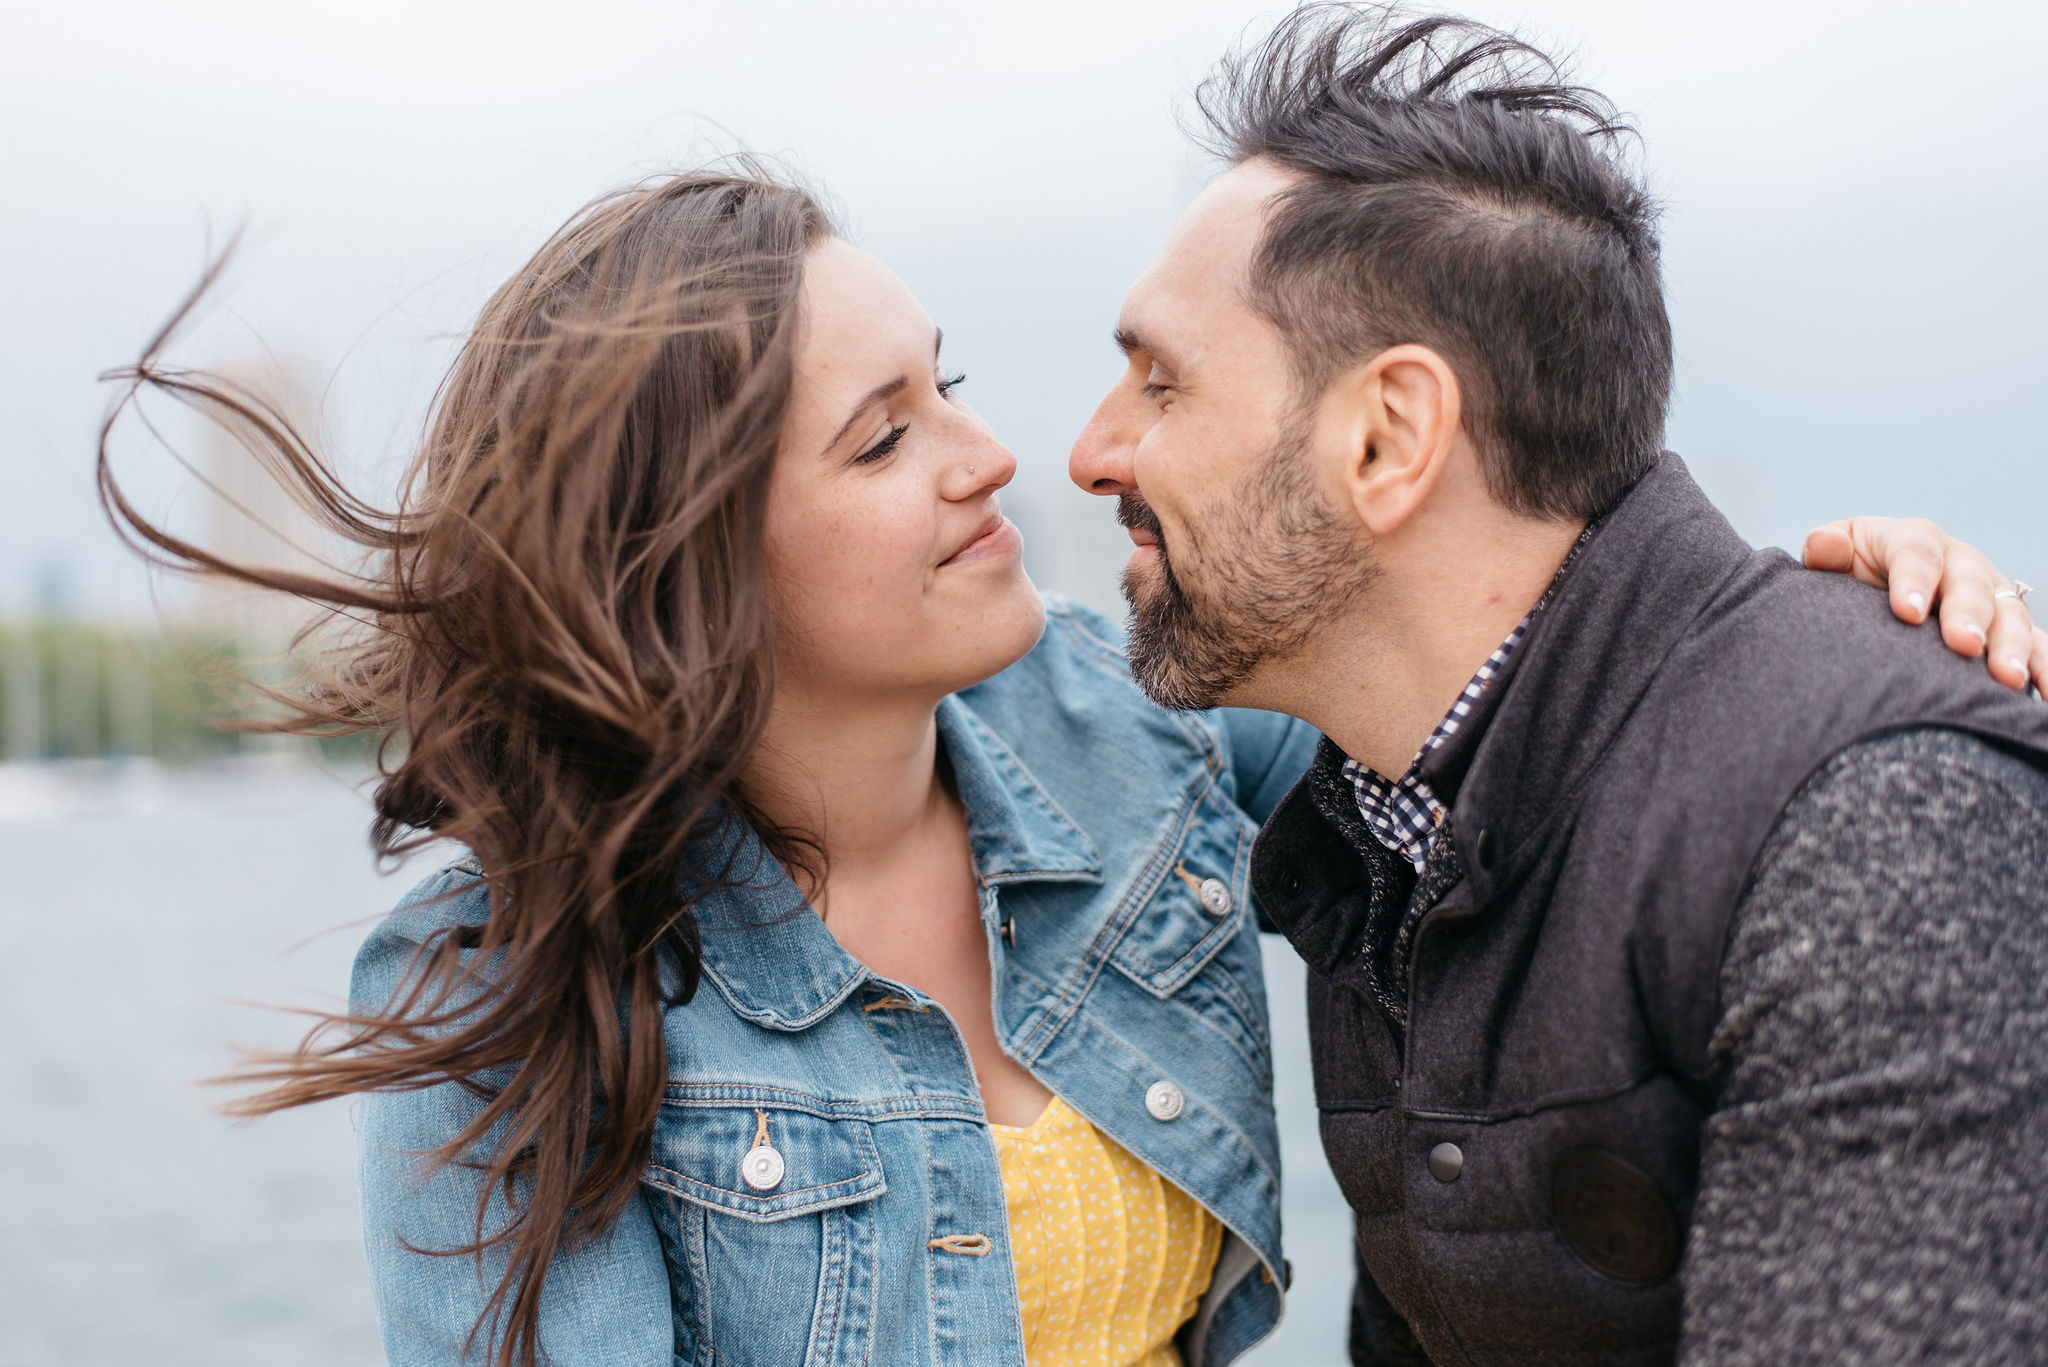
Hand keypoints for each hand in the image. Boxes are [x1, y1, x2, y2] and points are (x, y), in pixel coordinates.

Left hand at [1803, 518, 2042, 691]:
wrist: (1875, 595)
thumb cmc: (1849, 574)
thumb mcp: (1834, 557)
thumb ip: (1826, 550)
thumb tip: (1824, 546)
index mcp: (1914, 540)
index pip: (1915, 553)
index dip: (1914, 580)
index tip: (1908, 613)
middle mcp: (1960, 562)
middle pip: (1971, 583)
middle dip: (1970, 614)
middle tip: (1964, 645)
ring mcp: (1990, 594)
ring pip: (2011, 615)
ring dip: (2012, 646)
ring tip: (2006, 679)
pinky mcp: (2009, 627)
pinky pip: (2037, 646)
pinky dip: (2046, 670)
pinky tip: (2045, 698)